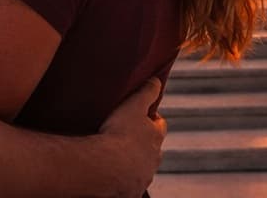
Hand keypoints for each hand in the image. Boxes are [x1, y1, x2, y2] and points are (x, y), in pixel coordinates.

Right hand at [95, 78, 165, 196]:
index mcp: (156, 137)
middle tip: (127, 136)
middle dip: (144, 142)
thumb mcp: (134, 105)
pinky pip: (129, 183)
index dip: (152, 118)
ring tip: (116, 155)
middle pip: (153, 148)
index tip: (144, 114)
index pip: (160, 125)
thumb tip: (157, 80)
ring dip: (133, 161)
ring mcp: (143, 176)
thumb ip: (147, 91)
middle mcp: (154, 159)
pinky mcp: (131, 190)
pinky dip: (124, 178)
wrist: (106, 166)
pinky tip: (112, 173)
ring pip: (142, 167)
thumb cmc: (120, 134)